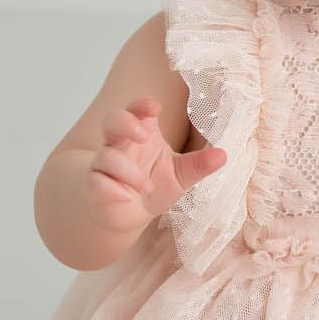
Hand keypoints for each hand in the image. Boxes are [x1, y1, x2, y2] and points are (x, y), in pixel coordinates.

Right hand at [84, 96, 227, 235]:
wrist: (127, 215)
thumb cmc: (153, 185)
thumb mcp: (181, 175)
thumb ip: (199, 165)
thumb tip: (223, 155)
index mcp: (142, 133)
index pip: (136, 109)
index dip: (141, 105)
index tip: (155, 108)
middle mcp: (120, 145)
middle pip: (112, 121)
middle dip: (125, 122)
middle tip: (144, 135)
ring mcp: (105, 166)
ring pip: (106, 156)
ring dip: (126, 170)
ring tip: (147, 186)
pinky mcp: (96, 187)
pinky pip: (95, 182)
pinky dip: (109, 189)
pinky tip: (125, 197)